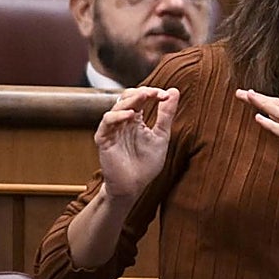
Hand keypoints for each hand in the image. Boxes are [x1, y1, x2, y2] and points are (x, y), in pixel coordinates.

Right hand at [96, 86, 178, 203]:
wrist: (134, 186)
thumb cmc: (146, 164)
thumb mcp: (161, 136)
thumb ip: (166, 114)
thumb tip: (174, 91)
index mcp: (136, 119)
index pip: (141, 97)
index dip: (152, 92)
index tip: (166, 95)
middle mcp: (123, 121)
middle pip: (127, 97)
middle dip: (141, 92)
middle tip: (155, 92)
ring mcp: (113, 129)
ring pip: (116, 107)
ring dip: (131, 99)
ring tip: (144, 96)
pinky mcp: (104, 139)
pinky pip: (106, 123)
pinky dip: (117, 116)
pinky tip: (130, 115)